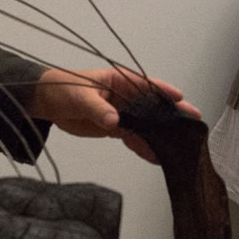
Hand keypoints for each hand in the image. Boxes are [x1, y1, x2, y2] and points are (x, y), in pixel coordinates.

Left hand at [27, 67, 198, 163]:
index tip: (180, 98)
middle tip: (191, 123)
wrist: (48, 103)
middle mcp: (125, 97)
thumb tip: (114, 121)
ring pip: (146, 125)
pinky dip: (143, 147)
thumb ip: (98, 109)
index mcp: (120, 81)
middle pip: (152, 106)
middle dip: (171, 115)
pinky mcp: (115, 127)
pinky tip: (154, 156)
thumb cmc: (63, 89)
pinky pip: (133, 138)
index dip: (164, 91)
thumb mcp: (80, 97)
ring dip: (159, 135)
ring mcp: (122, 113)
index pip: (147, 85)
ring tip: (176, 148)